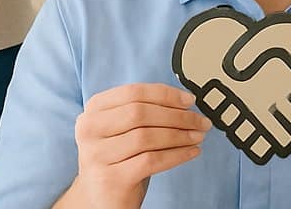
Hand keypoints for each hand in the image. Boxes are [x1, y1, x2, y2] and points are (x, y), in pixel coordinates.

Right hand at [66, 84, 209, 208]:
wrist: (101, 198)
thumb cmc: (118, 159)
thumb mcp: (124, 130)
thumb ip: (144, 111)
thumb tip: (185, 101)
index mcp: (94, 110)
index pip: (133, 92)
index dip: (165, 94)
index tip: (189, 100)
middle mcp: (90, 130)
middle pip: (140, 113)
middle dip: (177, 115)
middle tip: (200, 121)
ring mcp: (97, 155)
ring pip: (146, 137)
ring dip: (180, 135)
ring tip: (198, 136)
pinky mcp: (110, 179)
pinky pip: (151, 160)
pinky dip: (177, 154)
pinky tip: (191, 152)